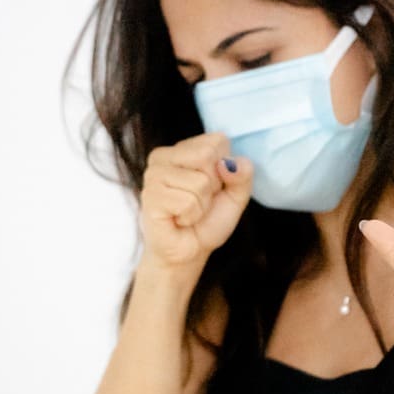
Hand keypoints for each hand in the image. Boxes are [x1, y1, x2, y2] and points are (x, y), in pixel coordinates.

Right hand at [138, 131, 253, 274]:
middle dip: (212, 186)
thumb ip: (243, 174)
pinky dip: (191, 216)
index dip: (224, 169)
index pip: (218, 141)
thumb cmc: (207, 221)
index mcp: (183, 148)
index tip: (211, 188)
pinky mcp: (150, 196)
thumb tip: (231, 163)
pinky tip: (179, 220)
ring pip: (199, 182)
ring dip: (201, 205)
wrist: (189, 252)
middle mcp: (163, 155)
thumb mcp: (236, 195)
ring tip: (188, 212)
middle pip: (207, 155)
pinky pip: (187, 202)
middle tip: (199, 201)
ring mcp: (153, 174)